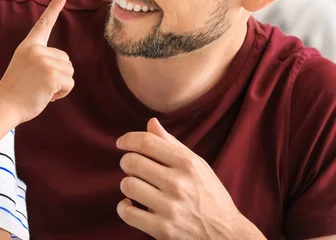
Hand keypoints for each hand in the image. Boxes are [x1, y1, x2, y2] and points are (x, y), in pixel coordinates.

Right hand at [0, 0, 74, 123]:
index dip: (53, 9)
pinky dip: (61, 93)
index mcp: (28, 46)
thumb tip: (63, 64)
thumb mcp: (25, 68)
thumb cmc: (15, 92)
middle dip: (57, 75)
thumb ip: (41, 60)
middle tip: (37, 85)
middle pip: (65, 59)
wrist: (4, 106)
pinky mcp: (52, 75)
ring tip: (39, 90)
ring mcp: (45, 61)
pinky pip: (69, 84)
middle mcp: (37, 50)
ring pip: (69, 72)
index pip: (43, 24)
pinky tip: (45, 95)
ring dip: (59, 85)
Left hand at [116, 118, 265, 239]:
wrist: (227, 236)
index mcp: (187, 164)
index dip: (128, 139)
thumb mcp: (198, 166)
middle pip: (132, 162)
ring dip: (127, 185)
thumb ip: (172, 144)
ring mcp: (170, 208)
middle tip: (132, 167)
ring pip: (128, 185)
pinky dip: (124, 207)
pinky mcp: (162, 229)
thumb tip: (151, 122)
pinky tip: (131, 205)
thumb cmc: (210, 197)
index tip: (122, 143)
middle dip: (127, 162)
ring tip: (136, 187)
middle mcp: (178, 183)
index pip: (146, 142)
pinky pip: (127, 212)